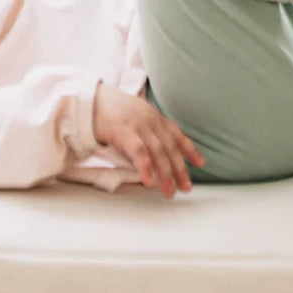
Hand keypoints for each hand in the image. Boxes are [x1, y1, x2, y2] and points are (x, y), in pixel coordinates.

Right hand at [92, 80, 205, 197]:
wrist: (90, 100)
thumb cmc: (111, 110)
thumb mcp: (136, 113)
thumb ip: (148, 128)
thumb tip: (159, 149)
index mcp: (154, 116)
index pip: (177, 134)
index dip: (190, 150)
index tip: (201, 164)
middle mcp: (150, 121)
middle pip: (170, 148)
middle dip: (180, 169)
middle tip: (186, 188)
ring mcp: (138, 126)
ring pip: (158, 153)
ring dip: (165, 175)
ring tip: (169, 192)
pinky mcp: (123, 132)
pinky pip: (139, 153)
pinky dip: (146, 168)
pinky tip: (150, 181)